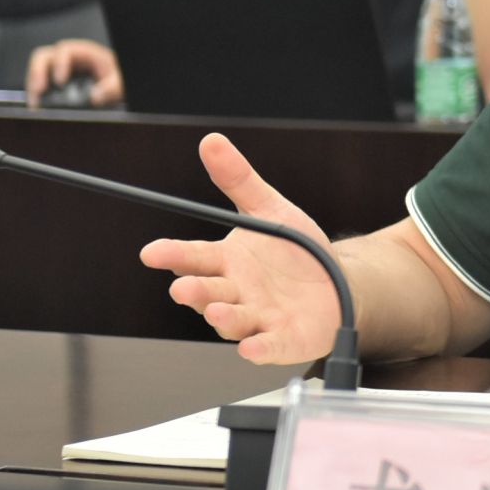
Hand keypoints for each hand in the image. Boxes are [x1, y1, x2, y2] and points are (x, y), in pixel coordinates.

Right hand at [25, 39, 123, 107]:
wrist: (115, 84)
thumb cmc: (117, 78)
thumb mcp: (119, 82)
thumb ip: (112, 88)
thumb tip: (95, 97)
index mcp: (84, 52)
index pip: (65, 50)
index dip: (60, 63)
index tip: (60, 81)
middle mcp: (67, 58)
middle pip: (43, 57)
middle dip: (37, 73)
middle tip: (38, 91)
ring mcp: (57, 69)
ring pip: (36, 70)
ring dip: (33, 86)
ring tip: (35, 103)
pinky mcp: (52, 82)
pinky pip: (38, 83)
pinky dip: (35, 94)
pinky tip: (37, 106)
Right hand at [140, 133, 340, 364]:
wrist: (337, 284)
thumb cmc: (296, 251)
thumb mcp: (270, 210)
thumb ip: (239, 180)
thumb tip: (211, 141)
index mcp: (227, 261)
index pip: (194, 257)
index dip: (173, 255)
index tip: (152, 252)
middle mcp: (236, 293)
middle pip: (208, 293)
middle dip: (194, 291)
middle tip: (182, 287)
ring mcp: (258, 319)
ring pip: (234, 321)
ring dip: (224, 318)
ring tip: (217, 310)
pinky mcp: (283, 340)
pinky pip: (269, 347)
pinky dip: (260, 348)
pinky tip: (252, 348)